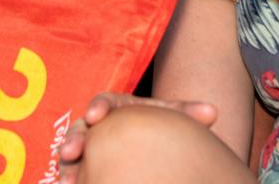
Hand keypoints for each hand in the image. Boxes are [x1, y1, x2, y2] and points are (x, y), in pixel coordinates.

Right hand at [57, 92, 215, 182]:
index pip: (103, 102)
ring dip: (67, 168)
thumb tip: (212, 112)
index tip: (95, 115)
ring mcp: (87, 148)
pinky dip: (68, 182)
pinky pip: (73, 174)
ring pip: (71, 156)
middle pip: (80, 130)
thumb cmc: (156, 123)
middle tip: (70, 152)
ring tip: (66, 182)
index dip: (97, 107)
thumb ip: (186, 113)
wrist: (149, 143)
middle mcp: (96, 127)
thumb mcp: (169, 115)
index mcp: (115, 107)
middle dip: (74, 140)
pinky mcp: (85, 168)